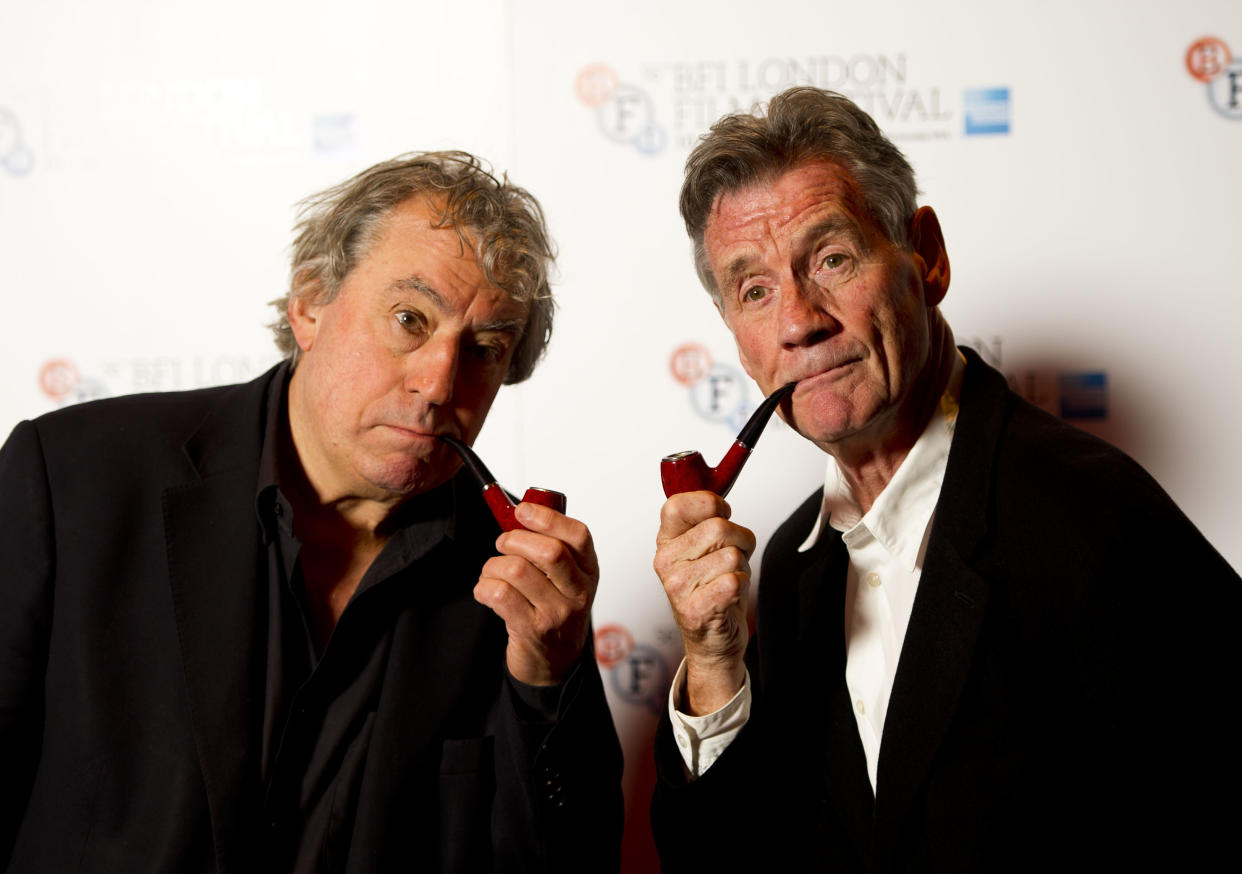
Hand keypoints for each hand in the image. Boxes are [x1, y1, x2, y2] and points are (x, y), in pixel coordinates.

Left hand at [474, 502, 598, 685]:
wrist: (555, 662)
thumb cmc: (556, 611)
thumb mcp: (566, 578)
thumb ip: (550, 546)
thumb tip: (519, 514)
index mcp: (589, 571)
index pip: (577, 536)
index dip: (547, 518)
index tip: (523, 510)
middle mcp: (578, 593)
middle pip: (549, 552)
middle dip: (515, 540)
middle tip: (504, 544)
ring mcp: (557, 613)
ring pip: (516, 571)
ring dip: (493, 565)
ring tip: (493, 572)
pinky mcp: (532, 630)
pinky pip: (499, 594)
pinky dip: (484, 586)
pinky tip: (488, 591)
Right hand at [653, 490, 755, 714]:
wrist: (712, 641)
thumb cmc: (712, 589)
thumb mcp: (704, 549)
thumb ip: (707, 520)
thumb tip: (718, 500)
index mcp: (666, 542)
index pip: (676, 505)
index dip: (709, 504)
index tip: (720, 515)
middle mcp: (666, 563)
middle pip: (718, 527)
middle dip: (739, 540)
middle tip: (731, 558)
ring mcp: (678, 587)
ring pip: (732, 555)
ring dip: (742, 567)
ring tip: (728, 580)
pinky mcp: (696, 610)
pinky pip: (734, 581)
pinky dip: (742, 586)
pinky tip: (729, 596)